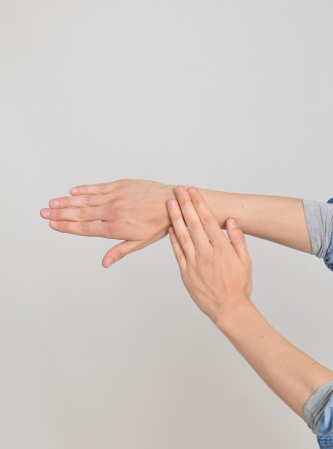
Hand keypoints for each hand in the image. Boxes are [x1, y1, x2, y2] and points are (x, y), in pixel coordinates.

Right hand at [40, 178, 176, 266]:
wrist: (173, 203)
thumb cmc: (158, 225)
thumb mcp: (140, 243)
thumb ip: (119, 251)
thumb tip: (104, 263)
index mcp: (116, 228)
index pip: (86, 228)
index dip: (67, 227)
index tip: (53, 225)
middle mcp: (113, 211)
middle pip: (81, 214)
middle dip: (60, 214)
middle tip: (43, 213)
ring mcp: (116, 196)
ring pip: (86, 200)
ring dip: (67, 201)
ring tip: (52, 203)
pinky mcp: (121, 185)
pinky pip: (98, 187)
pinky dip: (84, 189)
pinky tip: (72, 191)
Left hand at [167, 186, 251, 323]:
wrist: (228, 309)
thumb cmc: (239, 286)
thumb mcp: (245, 262)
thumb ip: (237, 240)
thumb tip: (230, 221)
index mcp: (222, 250)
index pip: (209, 221)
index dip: (199, 204)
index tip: (193, 191)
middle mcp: (206, 254)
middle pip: (193, 224)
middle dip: (185, 204)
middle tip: (178, 190)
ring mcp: (194, 264)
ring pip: (182, 236)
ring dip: (175, 218)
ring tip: (170, 203)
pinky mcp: (186, 273)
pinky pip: (177, 252)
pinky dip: (173, 239)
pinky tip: (170, 227)